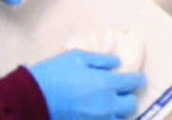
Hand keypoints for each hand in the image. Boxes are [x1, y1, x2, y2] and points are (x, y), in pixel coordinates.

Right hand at [29, 50, 146, 119]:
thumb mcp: (77, 57)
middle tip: (122, 91)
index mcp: (106, 83)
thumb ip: (100, 60)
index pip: (132, 83)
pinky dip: (106, 118)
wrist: (33, 98)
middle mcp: (106, 104)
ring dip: (118, 111)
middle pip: (130, 105)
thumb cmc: (55, 73)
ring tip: (110, 104)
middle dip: (129, 97)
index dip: (138, 79)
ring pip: (119, 118)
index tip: (138, 77)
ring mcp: (97, 119)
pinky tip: (99, 112)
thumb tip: (117, 63)